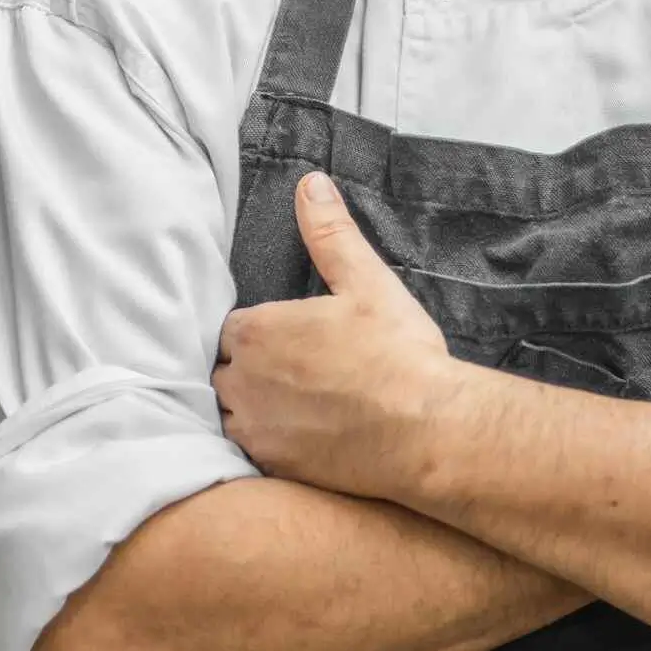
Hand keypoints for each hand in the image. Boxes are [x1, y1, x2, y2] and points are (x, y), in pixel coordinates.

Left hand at [212, 173, 458, 495]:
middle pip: (226, 370)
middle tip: (300, 371)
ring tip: (298, 405)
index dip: (262, 332)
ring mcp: (253, 428)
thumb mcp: (367, 282)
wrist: (425, 431)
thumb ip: (330, 233)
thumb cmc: (398, 354)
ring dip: (254, 407)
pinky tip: (304, 437)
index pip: (234, 327)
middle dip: (252, 368)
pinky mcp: (270, 466)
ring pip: (232, 412)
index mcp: (258, 331)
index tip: (291, 339)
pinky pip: (250, 451)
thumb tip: (310, 185)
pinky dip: (269, 442)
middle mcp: (242, 381)